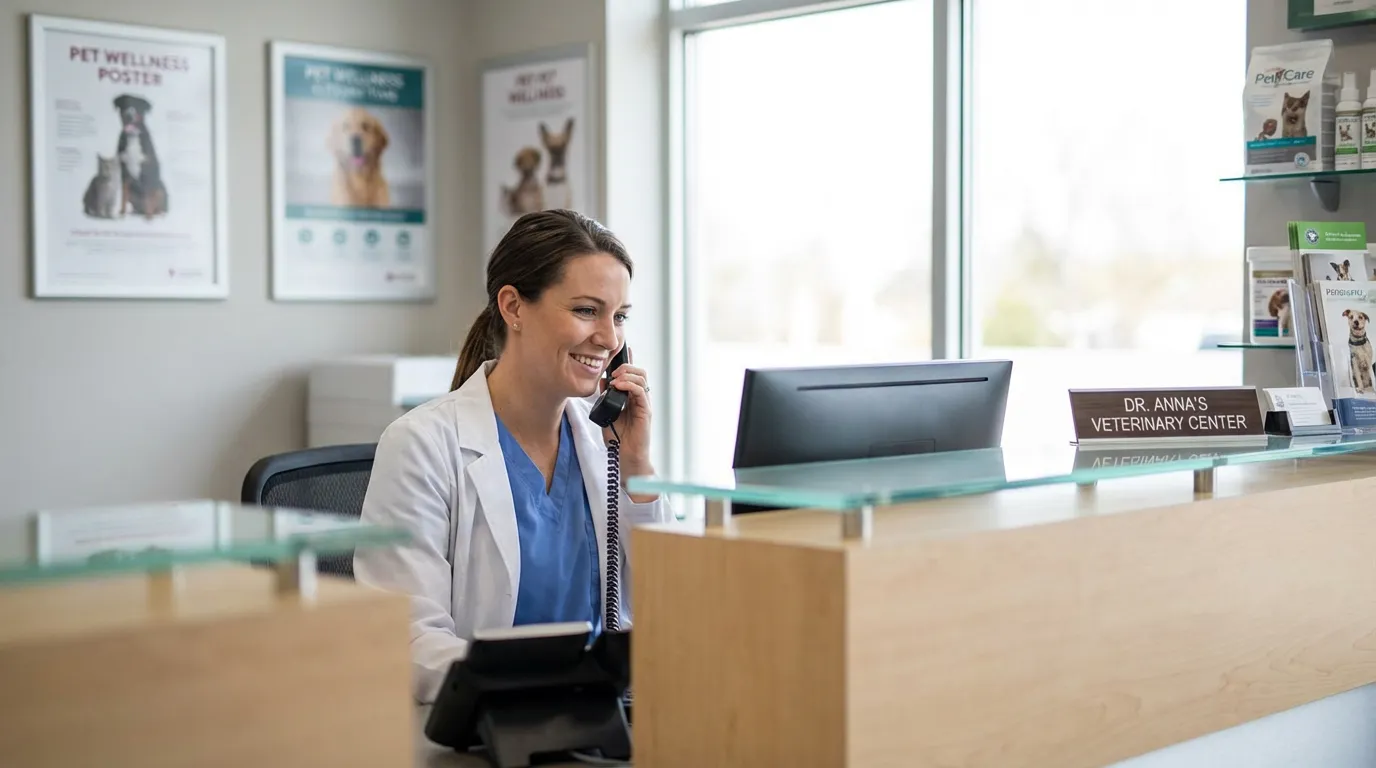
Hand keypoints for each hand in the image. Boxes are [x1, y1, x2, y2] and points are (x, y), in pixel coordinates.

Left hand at [601, 356, 656, 501]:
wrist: (626, 456)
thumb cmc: (618, 438)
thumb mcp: (607, 413)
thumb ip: (606, 397)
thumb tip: (603, 380)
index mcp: (632, 398)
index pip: (633, 375)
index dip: (628, 362)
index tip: (622, 351)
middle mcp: (640, 399)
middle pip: (639, 372)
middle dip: (626, 367)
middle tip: (613, 370)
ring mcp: (644, 404)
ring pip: (642, 378)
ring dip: (627, 374)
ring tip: (615, 378)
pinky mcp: (646, 411)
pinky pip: (641, 391)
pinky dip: (630, 385)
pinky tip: (619, 386)